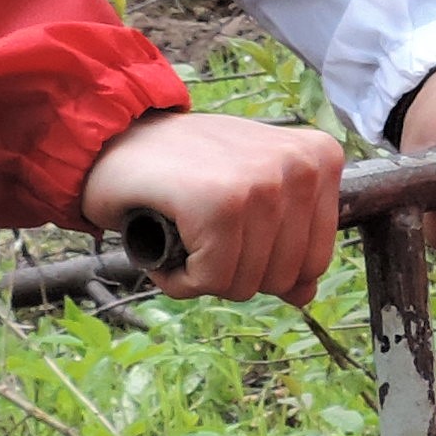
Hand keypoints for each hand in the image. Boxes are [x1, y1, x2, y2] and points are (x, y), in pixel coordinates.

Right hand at [73, 108, 347, 301]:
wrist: (113, 140)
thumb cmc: (184, 168)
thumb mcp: (251, 195)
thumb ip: (286, 241)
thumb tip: (305, 295)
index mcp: (321, 158)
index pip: (315, 259)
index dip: (264, 261)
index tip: (229, 222)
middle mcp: (301, 165)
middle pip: (283, 277)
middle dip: (233, 270)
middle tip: (202, 226)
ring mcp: (263, 182)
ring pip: (245, 285)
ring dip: (201, 274)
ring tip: (184, 227)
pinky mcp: (220, 203)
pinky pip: (209, 281)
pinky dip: (177, 277)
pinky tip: (167, 237)